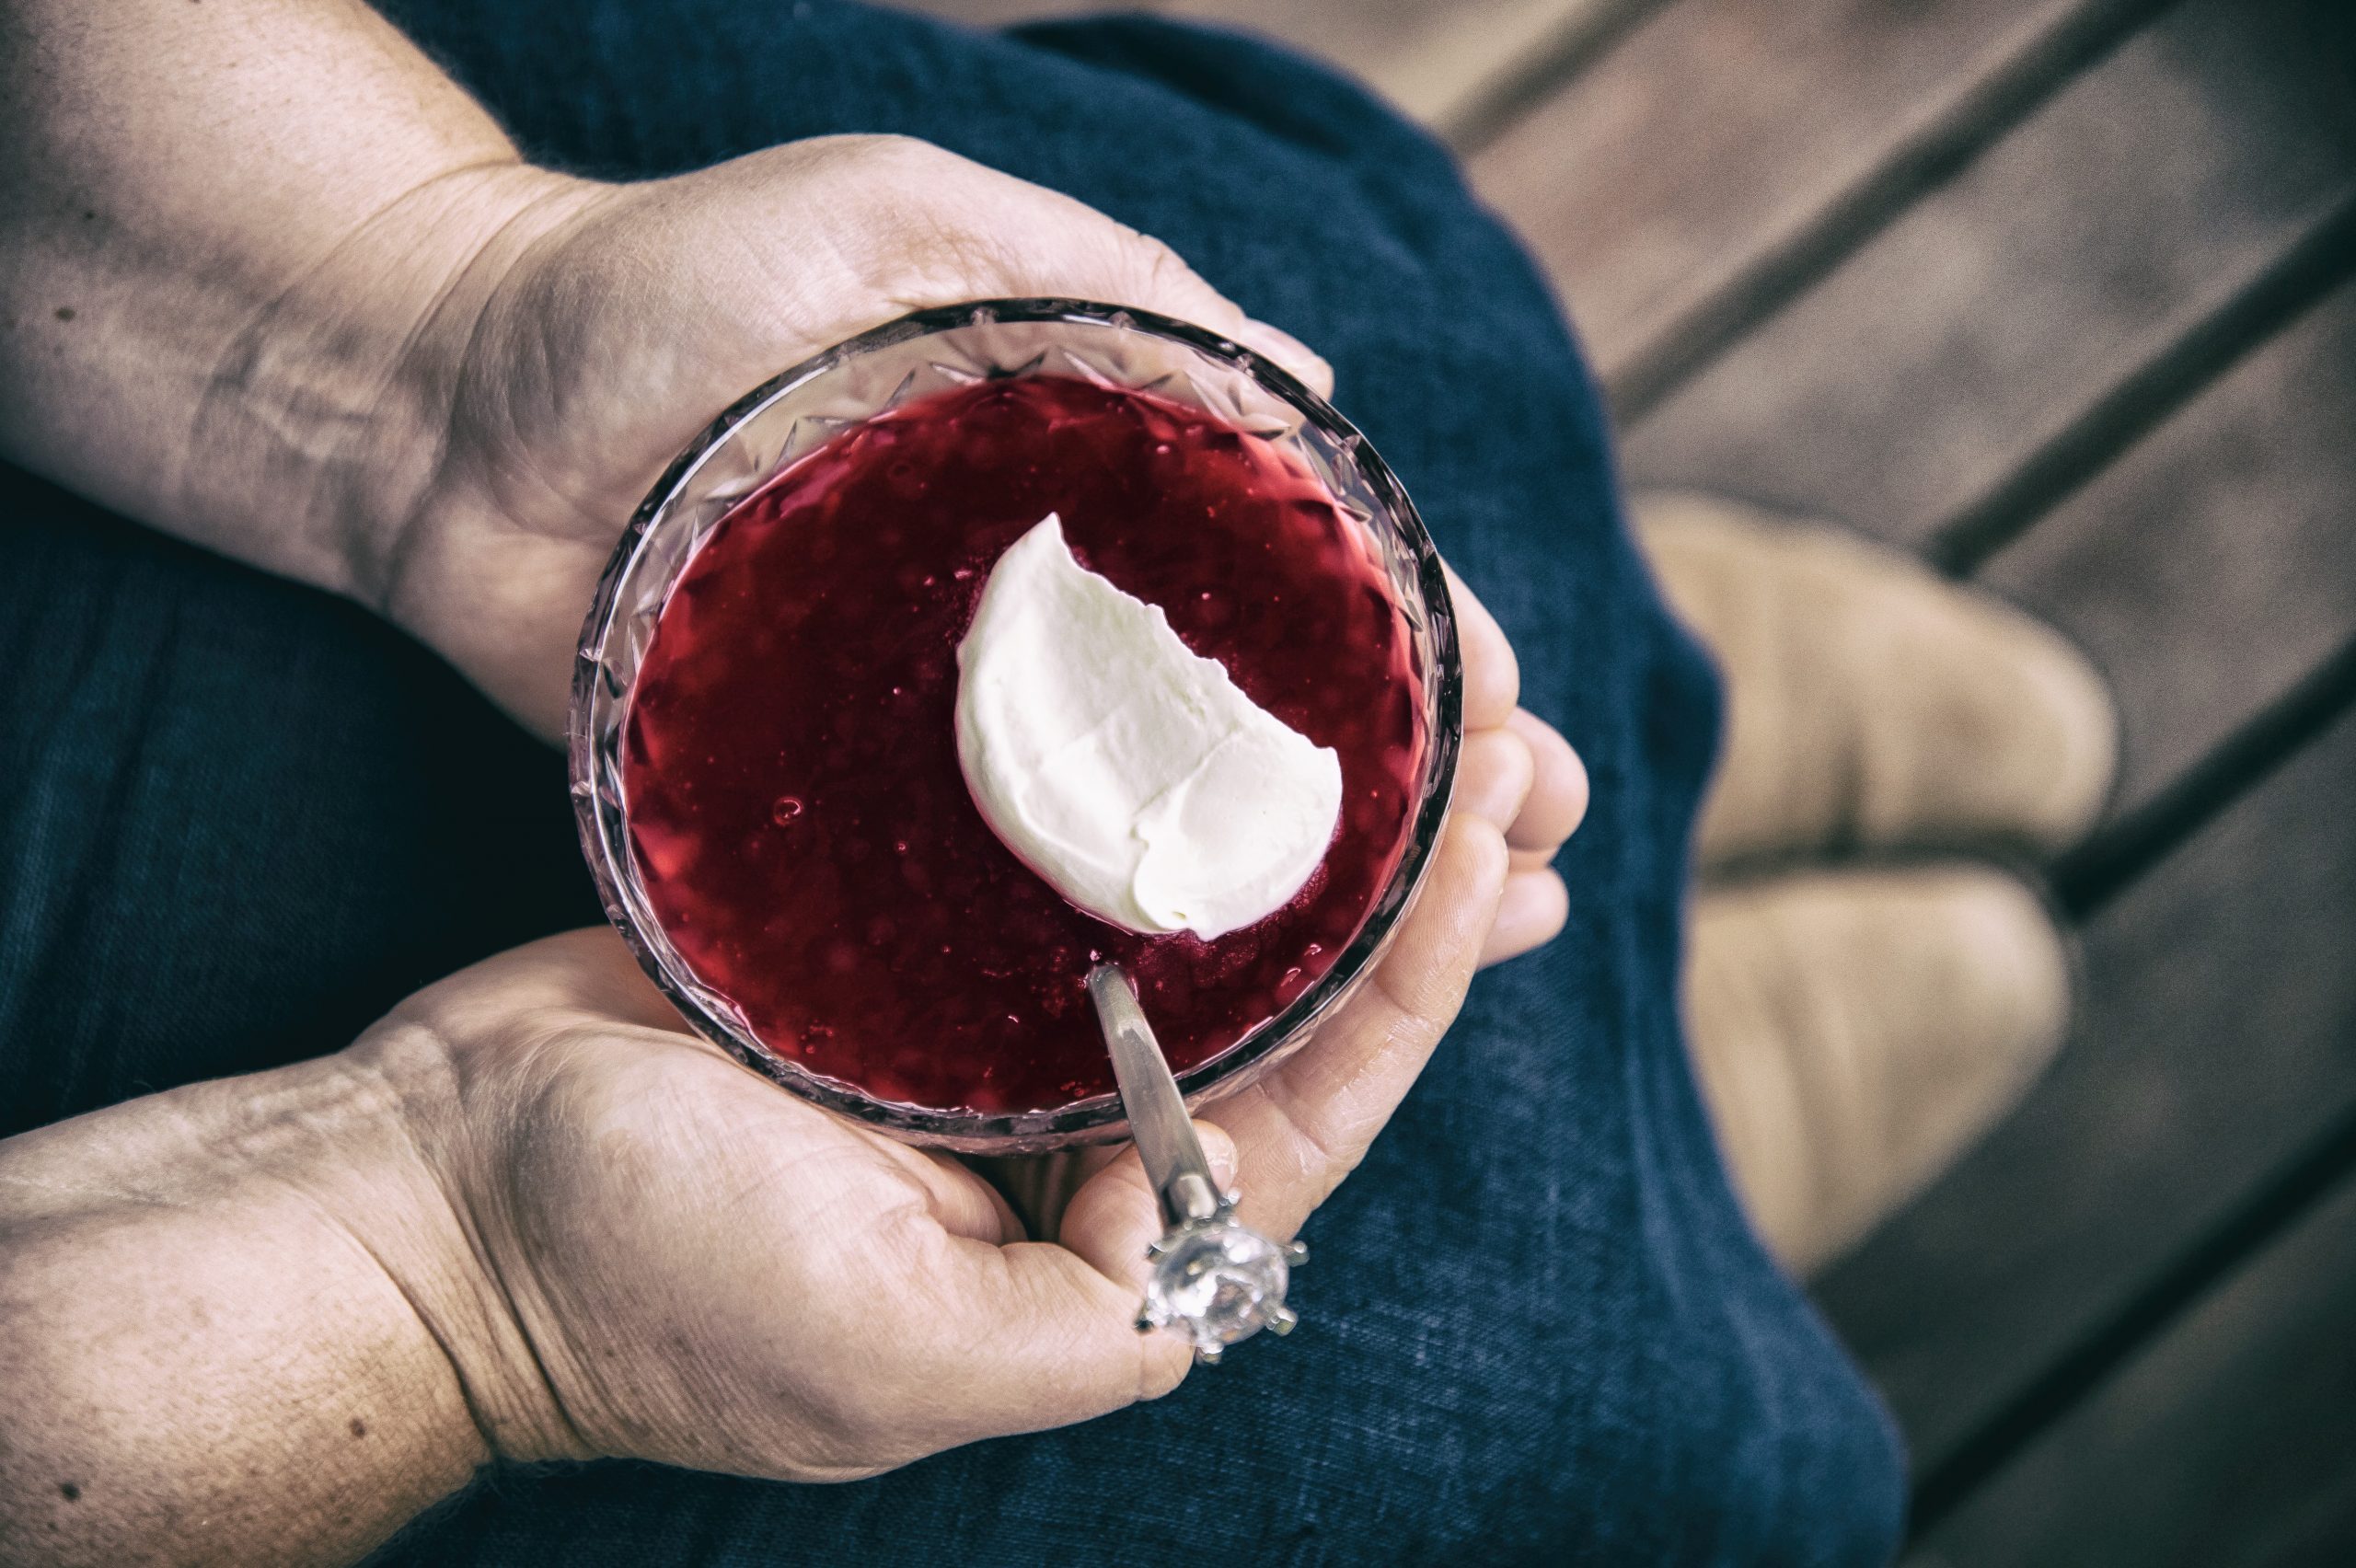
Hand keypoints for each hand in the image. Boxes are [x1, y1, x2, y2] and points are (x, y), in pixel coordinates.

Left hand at [356, 136, 1583, 958]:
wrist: (434, 414)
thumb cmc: (658, 289)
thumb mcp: (889, 222)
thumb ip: (1088, 280)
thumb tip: (1316, 388)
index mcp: (1076, 484)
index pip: (1293, 580)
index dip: (1419, 646)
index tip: (1517, 713)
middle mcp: (1036, 626)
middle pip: (1261, 729)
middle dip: (1412, 798)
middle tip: (1533, 861)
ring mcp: (949, 738)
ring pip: (1161, 840)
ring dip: (1315, 903)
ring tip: (1458, 945)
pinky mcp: (845, 825)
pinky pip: (998, 910)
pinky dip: (1116, 963)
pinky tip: (1230, 1015)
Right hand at [357, 809, 1513, 1478]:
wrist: (430, 1190)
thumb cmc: (645, 1281)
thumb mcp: (892, 1354)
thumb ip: (1085, 1327)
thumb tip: (1227, 1256)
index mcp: (1094, 1245)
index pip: (1314, 1102)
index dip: (1420, 969)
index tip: (1497, 835)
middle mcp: (1062, 1140)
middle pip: (1282, 995)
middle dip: (1403, 871)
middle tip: (1508, 730)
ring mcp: (982, 1035)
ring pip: (1190, 911)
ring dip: (1304, 810)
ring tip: (1425, 693)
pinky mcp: (898, 948)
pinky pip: (1056, 855)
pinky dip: (1147, 787)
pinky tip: (1220, 702)